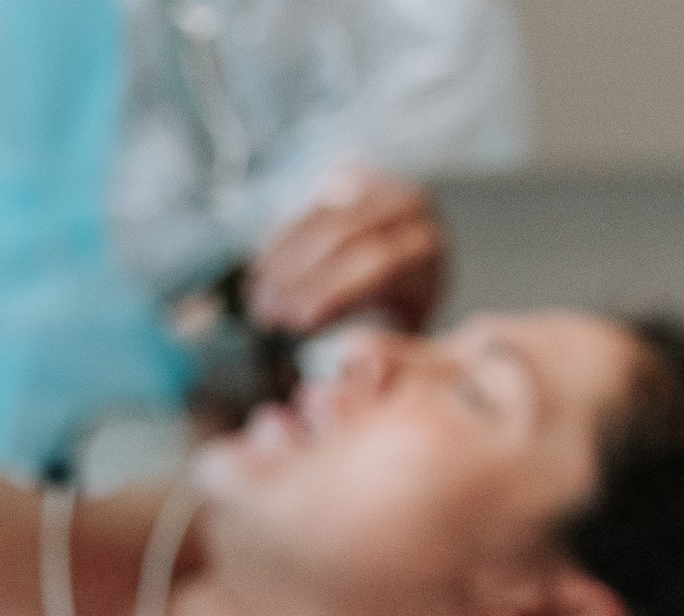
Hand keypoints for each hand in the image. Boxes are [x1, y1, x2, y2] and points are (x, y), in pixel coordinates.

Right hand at [248, 167, 447, 334]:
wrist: (421, 237)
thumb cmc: (410, 293)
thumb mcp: (409, 322)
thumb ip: (388, 348)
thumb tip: (360, 371)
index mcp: (424, 247)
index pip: (374, 264)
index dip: (331, 291)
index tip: (297, 322)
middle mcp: (403, 208)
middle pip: (339, 238)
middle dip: (297, 279)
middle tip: (266, 316)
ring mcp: (374, 187)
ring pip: (315, 221)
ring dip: (280, 264)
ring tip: (258, 303)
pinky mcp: (347, 175)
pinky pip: (304, 210)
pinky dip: (278, 244)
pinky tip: (261, 275)